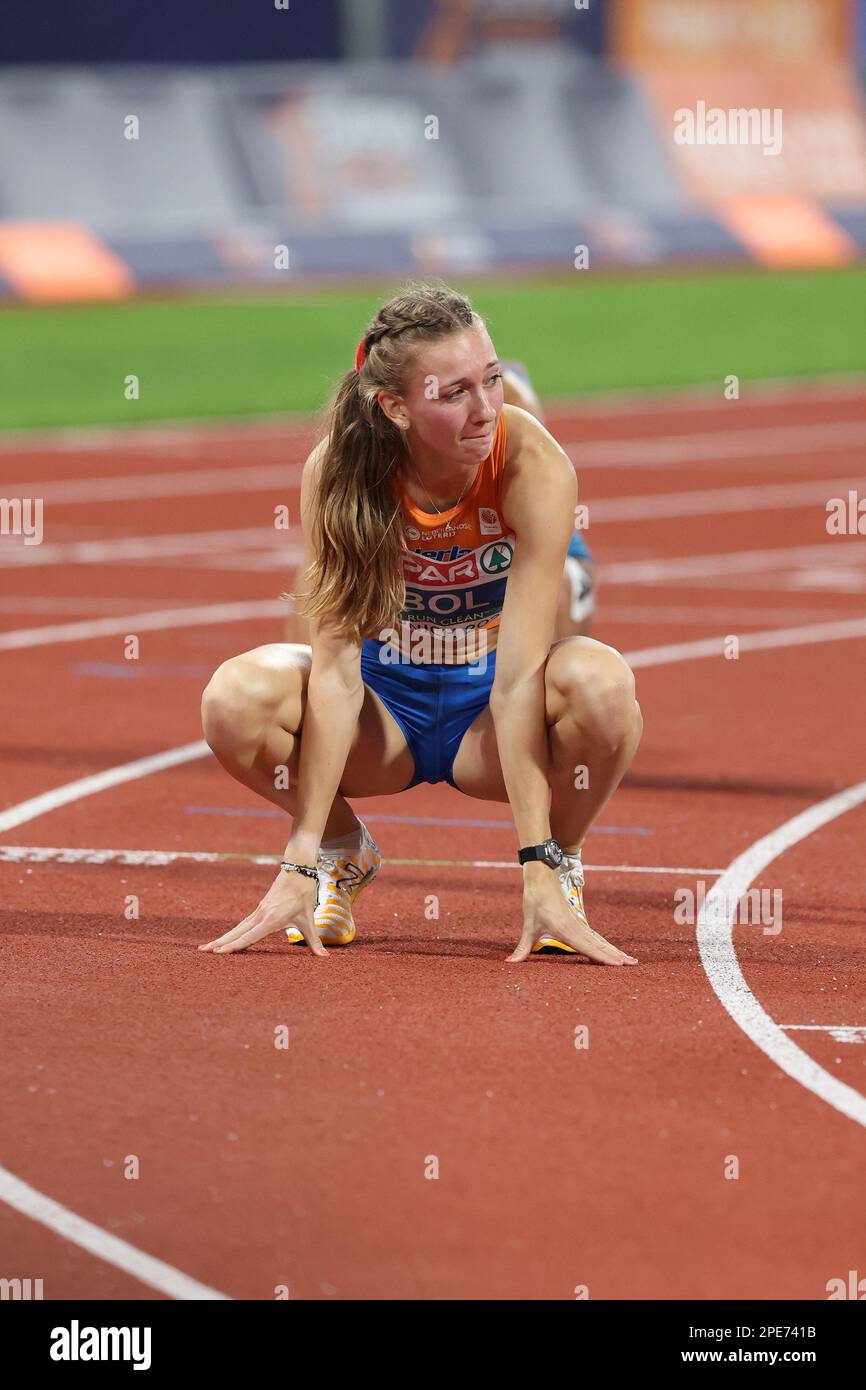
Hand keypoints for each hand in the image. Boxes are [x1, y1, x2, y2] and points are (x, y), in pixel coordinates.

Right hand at [199, 866, 324, 956]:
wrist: (298, 869)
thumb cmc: (303, 893)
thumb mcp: (309, 918)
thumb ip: (314, 941)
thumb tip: (325, 957)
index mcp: (271, 919)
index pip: (249, 936)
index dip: (234, 946)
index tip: (219, 953)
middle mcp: (261, 915)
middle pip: (236, 932)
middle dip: (219, 942)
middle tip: (202, 951)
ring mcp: (259, 911)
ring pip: (238, 927)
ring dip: (223, 937)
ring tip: (208, 946)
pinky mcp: (260, 908)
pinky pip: (243, 923)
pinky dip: (233, 932)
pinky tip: (227, 938)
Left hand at [507, 867, 637, 964]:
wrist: (541, 877)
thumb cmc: (535, 900)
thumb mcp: (528, 926)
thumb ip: (522, 948)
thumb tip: (509, 963)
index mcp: (567, 930)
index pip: (589, 948)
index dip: (604, 958)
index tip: (619, 964)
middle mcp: (577, 928)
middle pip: (600, 945)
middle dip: (616, 956)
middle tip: (633, 964)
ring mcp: (579, 924)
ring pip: (600, 940)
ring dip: (614, 950)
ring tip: (629, 959)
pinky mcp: (577, 920)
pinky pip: (594, 936)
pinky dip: (604, 944)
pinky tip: (611, 949)